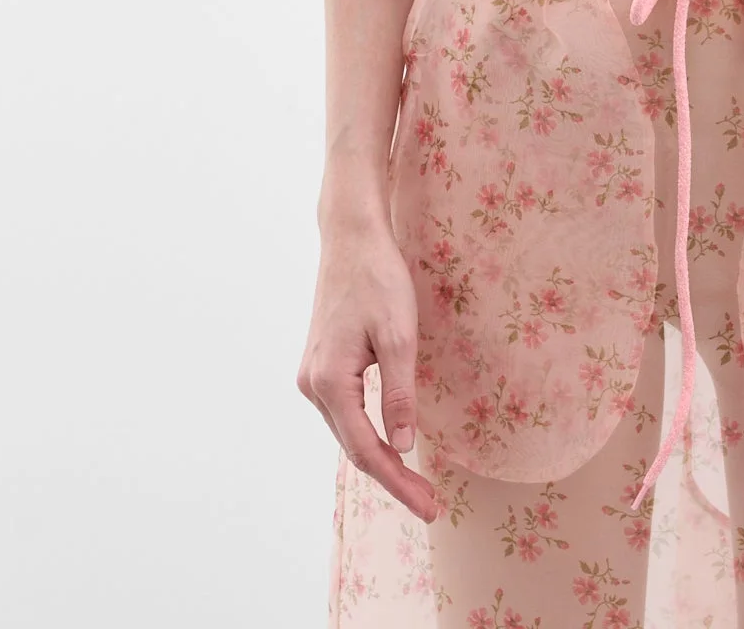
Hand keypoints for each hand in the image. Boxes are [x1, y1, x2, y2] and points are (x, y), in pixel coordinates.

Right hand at [297, 216, 441, 523]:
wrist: (351, 237)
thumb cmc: (378, 278)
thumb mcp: (399, 336)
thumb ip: (401, 394)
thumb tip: (404, 446)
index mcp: (330, 382)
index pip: (367, 450)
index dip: (399, 482)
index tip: (429, 506)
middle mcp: (313, 386)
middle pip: (355, 447)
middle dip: (392, 477)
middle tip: (430, 503)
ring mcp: (312, 375)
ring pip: (348, 431)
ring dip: (380, 457)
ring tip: (414, 483)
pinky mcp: (321, 365)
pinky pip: (345, 412)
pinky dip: (368, 432)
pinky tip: (389, 442)